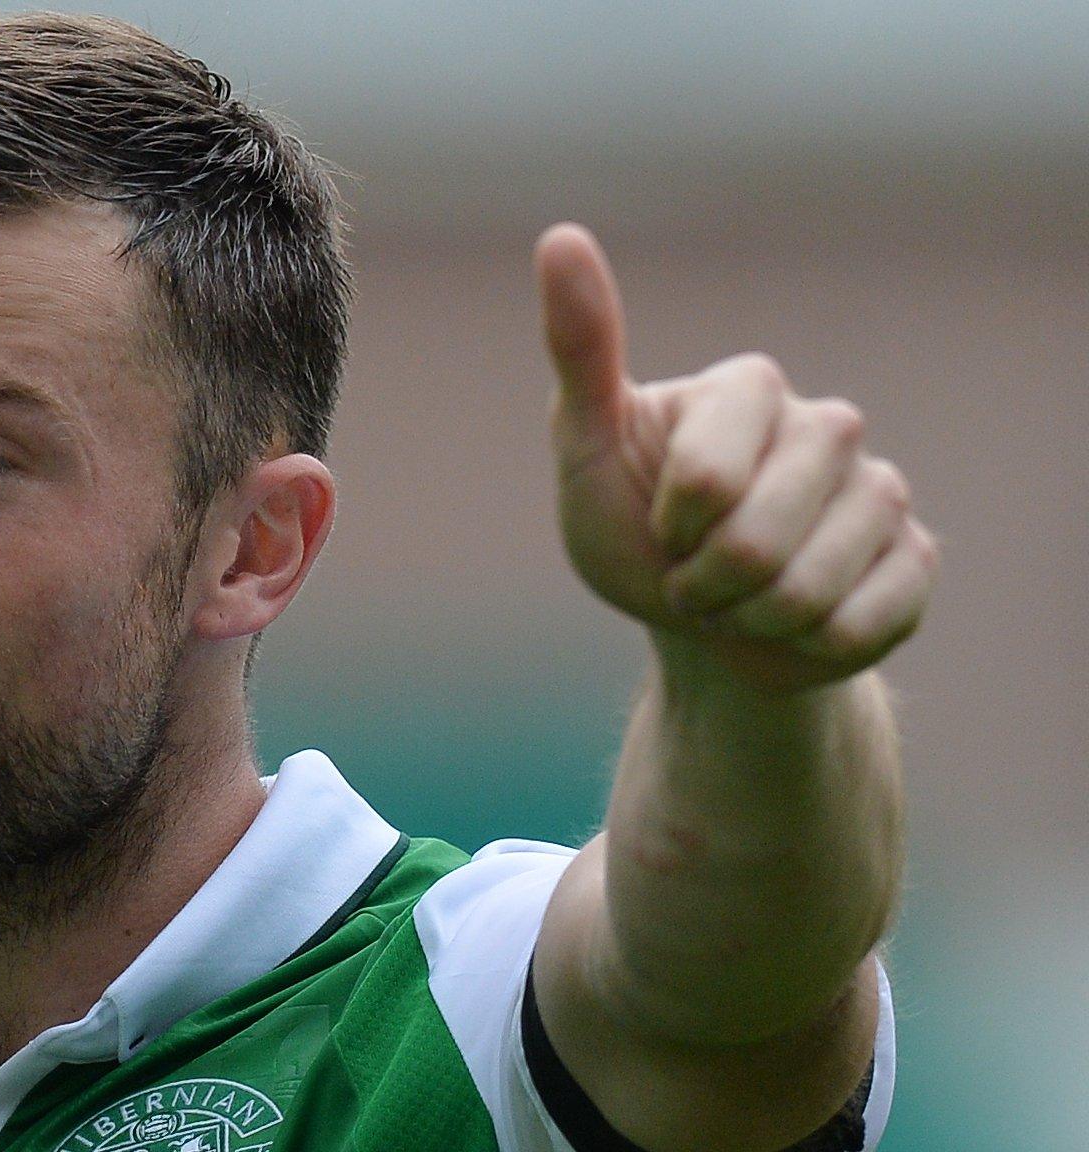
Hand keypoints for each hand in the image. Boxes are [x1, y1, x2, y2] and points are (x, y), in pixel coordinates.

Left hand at [534, 223, 938, 693]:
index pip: (707, 479)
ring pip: (810, 590)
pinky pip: (859, 626)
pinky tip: (794, 624)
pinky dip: (804, 646)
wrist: (695, 625)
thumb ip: (579, 346)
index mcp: (750, 386)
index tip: (660, 522)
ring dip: (750, 619)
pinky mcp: (917, 560)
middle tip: (693, 572)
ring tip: (739, 597)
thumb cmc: (631, 526)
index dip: (671, 525)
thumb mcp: (584, 445)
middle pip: (759, 541)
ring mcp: (881, 491)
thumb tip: (560, 235)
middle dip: (706, 583)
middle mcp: (826, 426)